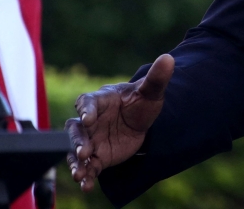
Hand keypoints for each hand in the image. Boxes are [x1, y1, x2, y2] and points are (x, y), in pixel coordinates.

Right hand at [65, 54, 173, 190]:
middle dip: (77, 141)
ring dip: (76, 162)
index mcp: (100, 100)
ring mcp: (91, 140)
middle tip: (83, 152)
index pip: (87, 102)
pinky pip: (87, 166)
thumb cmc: (141, 103)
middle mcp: (90, 121)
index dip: (86, 109)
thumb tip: (168, 58)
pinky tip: (86, 185)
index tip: (88, 118)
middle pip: (76, 129)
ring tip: (79, 173)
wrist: (143, 123)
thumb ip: (156, 78)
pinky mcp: (96, 156)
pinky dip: (85, 176)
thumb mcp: (151, 92)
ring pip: (76, 150)